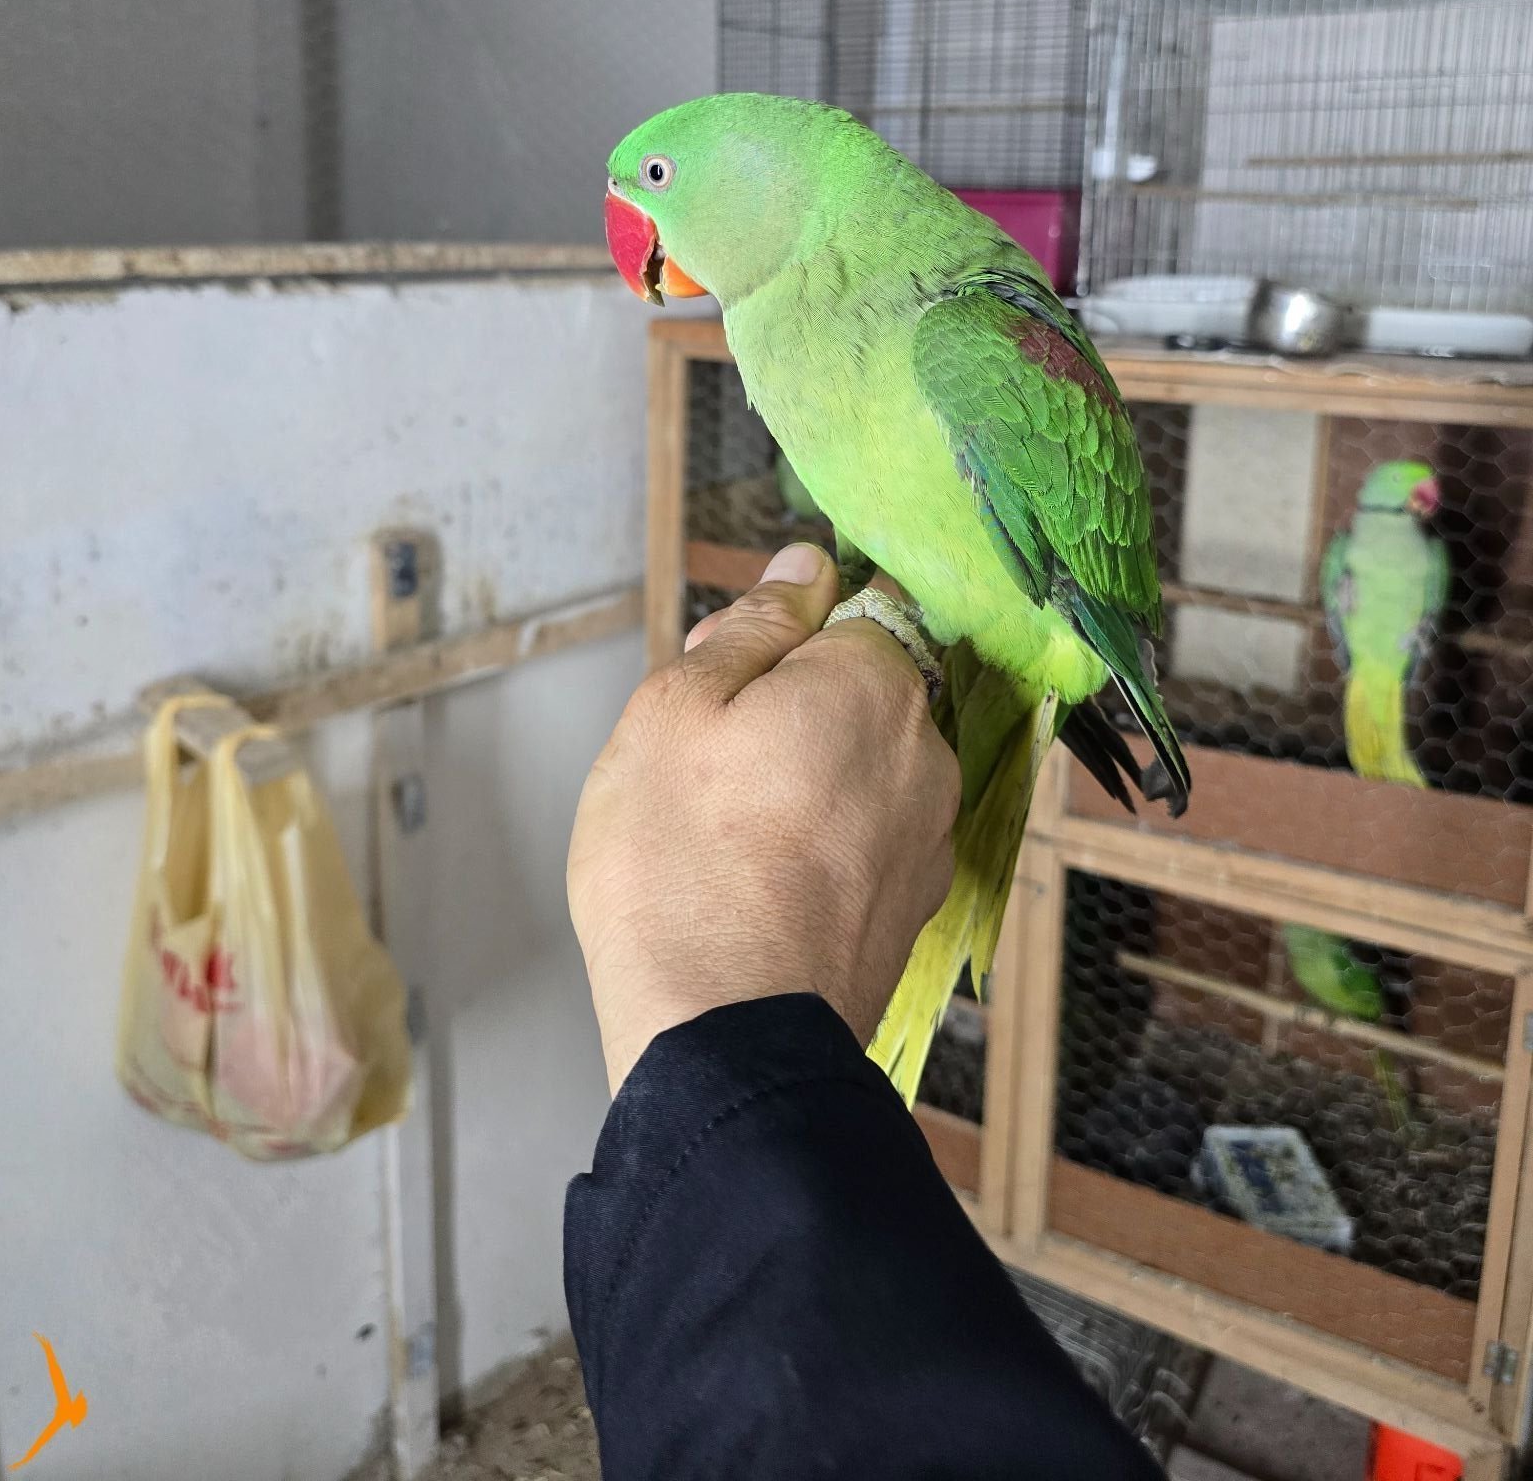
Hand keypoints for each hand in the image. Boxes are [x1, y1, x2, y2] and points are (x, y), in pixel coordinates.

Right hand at [568, 542, 960, 1092]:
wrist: (722, 1040)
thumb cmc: (682, 863)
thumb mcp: (678, 706)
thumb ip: (753, 624)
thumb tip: (807, 566)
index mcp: (877, 683)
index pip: (858, 606)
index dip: (784, 627)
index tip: (722, 671)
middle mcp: (927, 754)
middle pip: (859, 689)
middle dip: (788, 701)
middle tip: (697, 752)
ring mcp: (929, 839)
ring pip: (861, 768)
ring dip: (801, 775)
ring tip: (716, 827)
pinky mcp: (912, 911)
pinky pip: (865, 840)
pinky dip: (818, 843)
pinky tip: (753, 879)